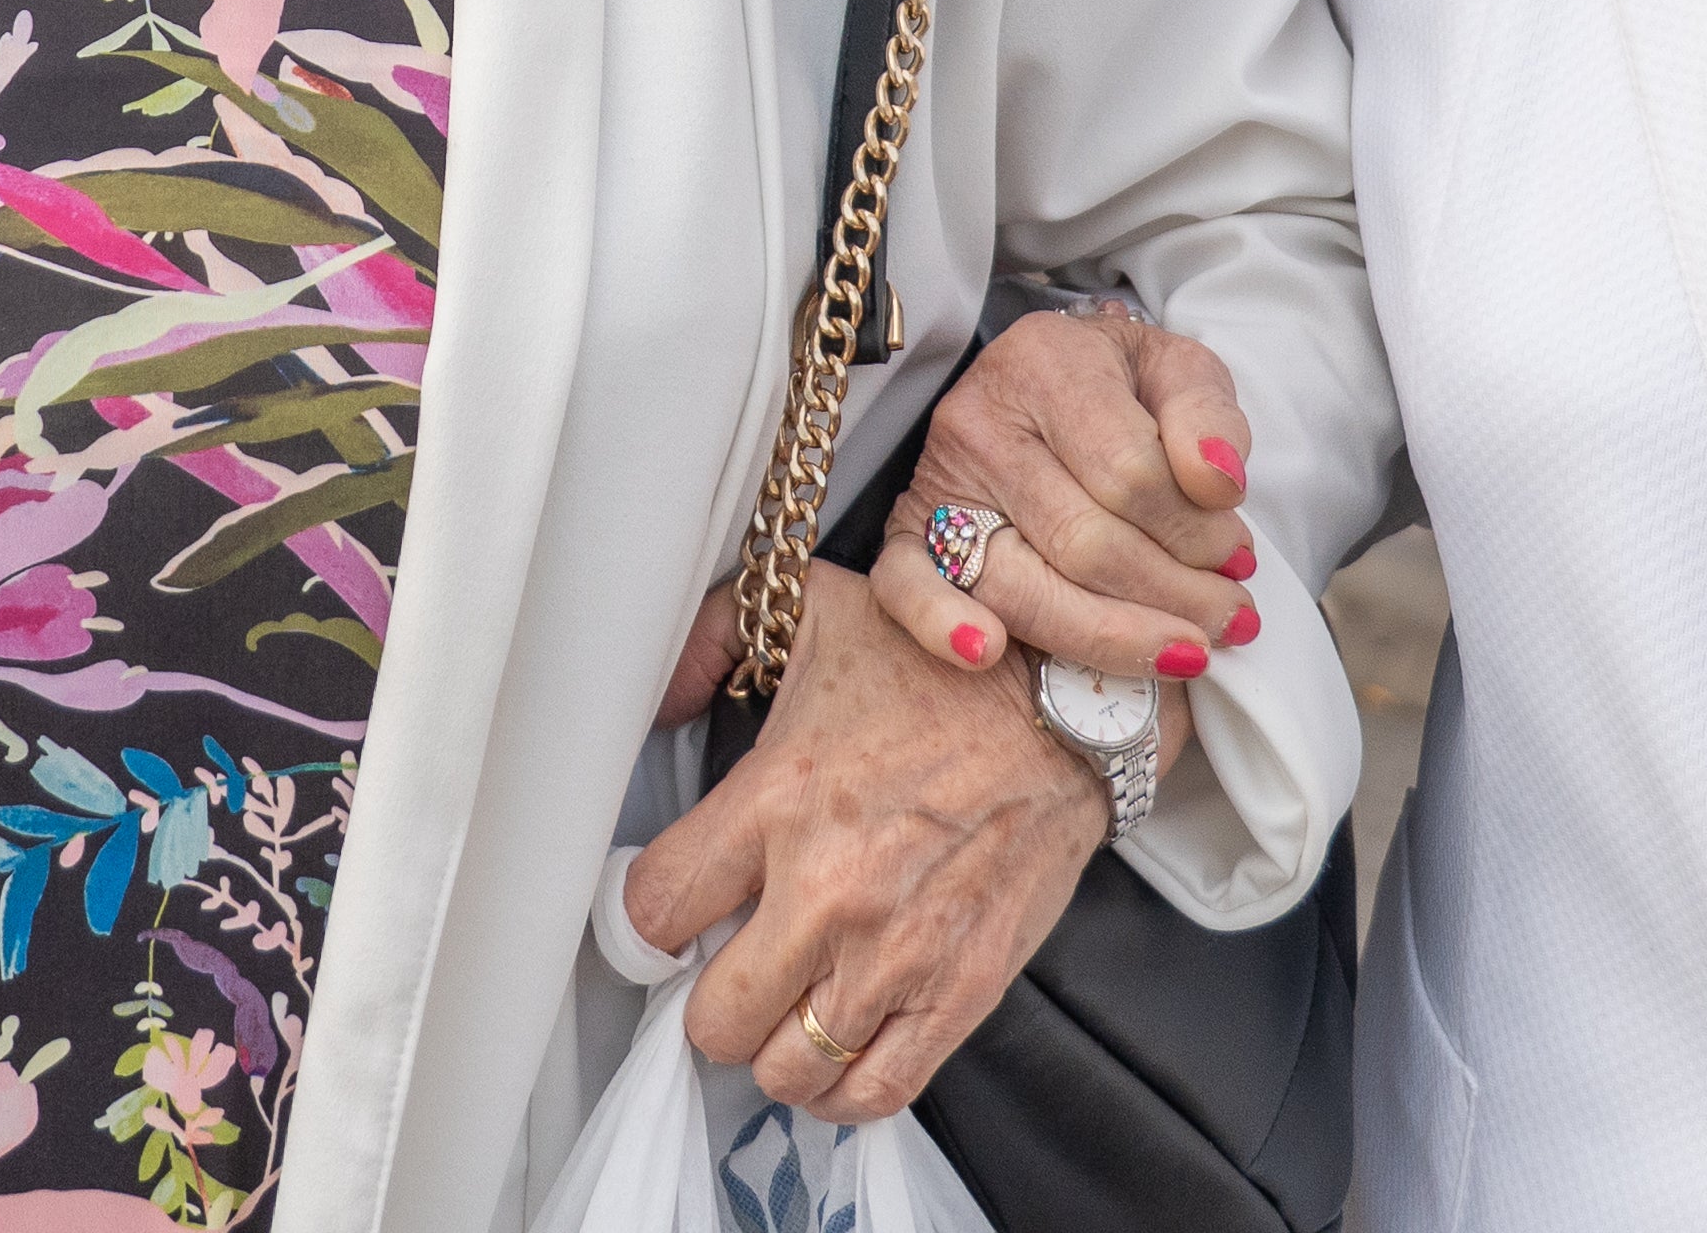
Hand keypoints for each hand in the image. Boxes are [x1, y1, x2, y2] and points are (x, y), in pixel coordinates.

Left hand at [624, 565, 1116, 1125]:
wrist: (1065, 707)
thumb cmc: (939, 667)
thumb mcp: (812, 613)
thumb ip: (715, 640)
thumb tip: (654, 703)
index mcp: (778, 797)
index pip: (656, 909)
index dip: (641, 923)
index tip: (659, 917)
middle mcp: (830, 888)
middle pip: (713, 1018)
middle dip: (705, 1001)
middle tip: (724, 968)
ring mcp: (897, 953)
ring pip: (787, 1069)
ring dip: (771, 1048)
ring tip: (780, 1009)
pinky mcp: (959, 993)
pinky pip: (874, 1093)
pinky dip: (839, 1092)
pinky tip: (832, 1051)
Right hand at [862, 304, 1258, 683]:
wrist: (1041, 387)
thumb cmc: (1118, 390)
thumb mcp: (1176, 372)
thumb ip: (1208, 417)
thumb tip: (1219, 481)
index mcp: (1046, 363)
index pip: (1132, 473)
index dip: (1199, 532)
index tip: (1239, 555)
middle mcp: (980, 420)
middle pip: (1085, 543)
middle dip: (1174, 595)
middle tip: (1228, 617)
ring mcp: (938, 483)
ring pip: (1021, 586)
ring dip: (1113, 639)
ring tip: (1184, 652)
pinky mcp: (908, 535)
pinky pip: (905, 588)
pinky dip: (942, 624)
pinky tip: (986, 653)